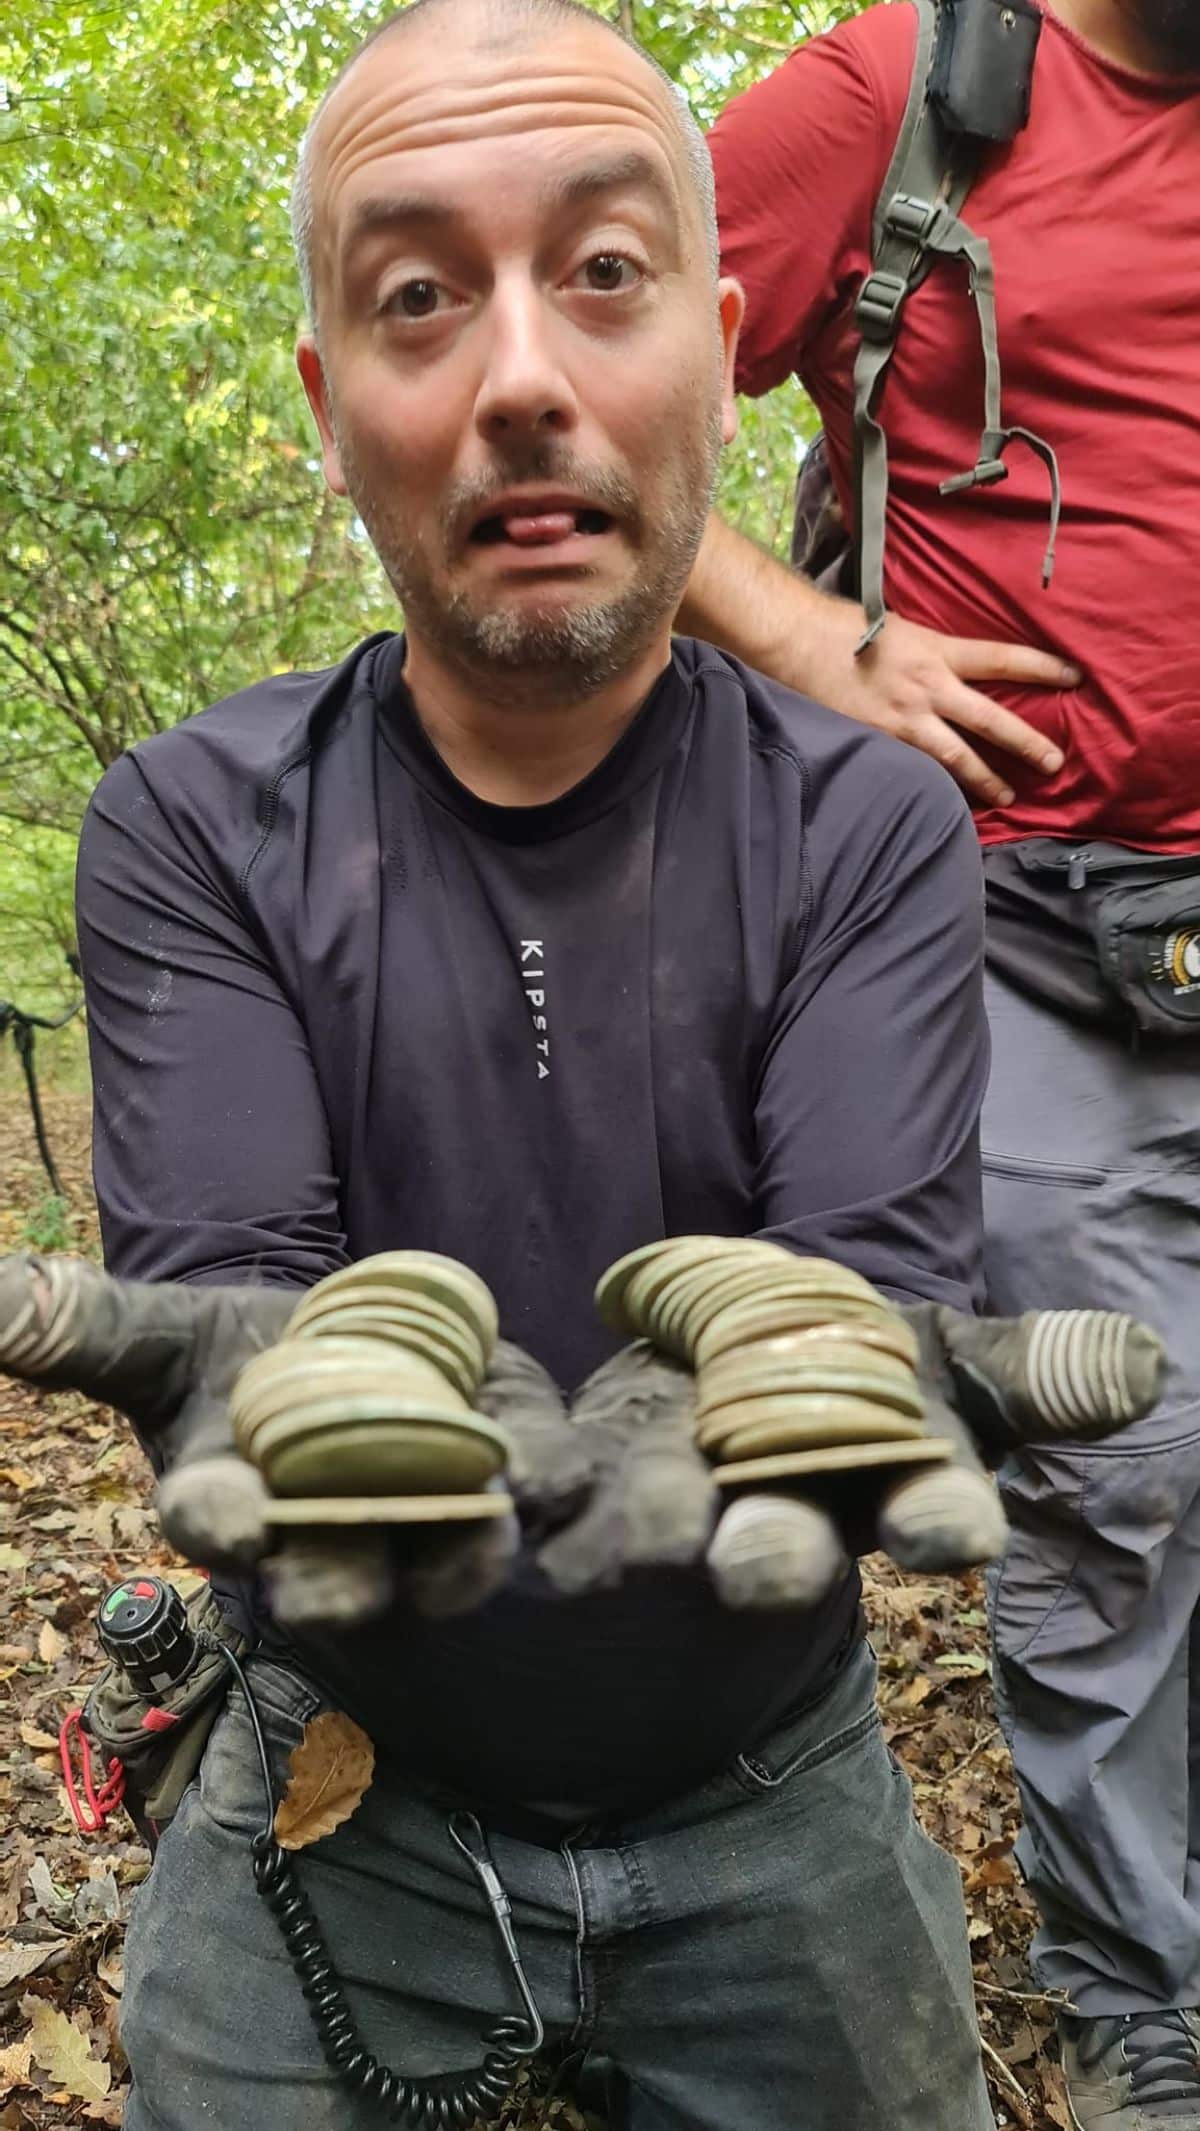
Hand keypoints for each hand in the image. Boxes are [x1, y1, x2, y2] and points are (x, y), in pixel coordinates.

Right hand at [0, 1254, 596, 1626]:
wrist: (336, 1346)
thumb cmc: (231, 1357)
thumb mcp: (157, 1333)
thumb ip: (81, 1326)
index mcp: (229, 1503)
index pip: (212, 1523)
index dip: (216, 1520)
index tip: (220, 1511)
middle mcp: (327, 1534)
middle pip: (329, 1574)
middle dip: (335, 1579)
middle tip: (344, 1587)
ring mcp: (422, 1511)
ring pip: (441, 1554)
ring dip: (463, 1554)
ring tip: (486, 1536)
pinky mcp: (505, 1463)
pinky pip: (532, 1486)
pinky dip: (553, 1485)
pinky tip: (576, 1483)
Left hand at [540, 1303, 1163, 1609]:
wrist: (692, 1403)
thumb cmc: (833, 1387)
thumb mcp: (931, 1364)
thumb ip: (1024, 1367)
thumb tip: (1136, 1362)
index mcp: (869, 1477)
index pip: (928, 1505)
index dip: (941, 1515)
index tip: (955, 1531)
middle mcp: (762, 1511)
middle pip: (777, 1537)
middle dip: (772, 1548)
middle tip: (756, 1565)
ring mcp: (646, 1509)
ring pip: (641, 1523)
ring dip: (630, 1527)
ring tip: (612, 1537)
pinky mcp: (548, 1486)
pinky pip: (514, 1480)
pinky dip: (509, 1478)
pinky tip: (495, 1481)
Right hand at [799, 602, 1078, 807]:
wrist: (798, 642)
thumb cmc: (844, 627)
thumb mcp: (902, 628)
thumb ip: (933, 651)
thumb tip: (954, 666)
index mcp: (938, 652)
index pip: (1003, 660)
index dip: (1042, 668)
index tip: (1075, 678)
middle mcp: (929, 689)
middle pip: (991, 720)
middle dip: (1027, 743)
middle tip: (1055, 763)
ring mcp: (904, 721)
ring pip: (957, 758)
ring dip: (986, 779)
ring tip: (1008, 797)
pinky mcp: (879, 743)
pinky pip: (916, 770)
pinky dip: (936, 787)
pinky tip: (949, 806)